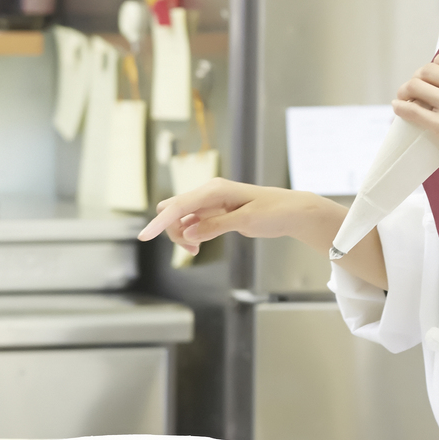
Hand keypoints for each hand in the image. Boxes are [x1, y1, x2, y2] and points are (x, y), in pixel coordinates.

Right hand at [137, 179, 332, 254]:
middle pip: (172, 210)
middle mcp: (209, 192)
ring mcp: (210, 202)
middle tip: (192, 249)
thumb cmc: (275, 211)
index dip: (161, 222)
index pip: (179, 206)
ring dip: (181, 235)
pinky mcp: (214, 211)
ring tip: (195, 249)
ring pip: (180, 218)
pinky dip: (190, 234)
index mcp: (215, 190)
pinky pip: (191, 222)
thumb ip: (216, 226)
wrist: (293, 211)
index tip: (145, 236)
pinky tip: (197, 244)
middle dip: (172, 230)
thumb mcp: (246, 221)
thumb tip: (189, 233)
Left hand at [395, 31, 438, 182]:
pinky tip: (398, 106)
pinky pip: (414, 112)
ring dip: (405, 90)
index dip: (435, 70)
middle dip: (417, 79)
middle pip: (426, 71)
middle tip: (416, 89)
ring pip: (416, 87)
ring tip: (406, 97)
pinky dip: (401, 107)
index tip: (433, 81)